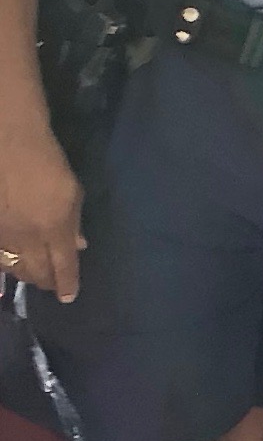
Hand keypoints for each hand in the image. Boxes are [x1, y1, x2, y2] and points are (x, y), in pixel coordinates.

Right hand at [0, 126, 85, 303]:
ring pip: (12, 267)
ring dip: (25, 274)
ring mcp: (3, 234)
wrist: (8, 143)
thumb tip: (78, 247)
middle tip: (52, 284)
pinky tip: (11, 262)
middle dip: (46, 282)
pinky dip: (5, 263)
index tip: (68, 297)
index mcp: (54, 228)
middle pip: (36, 272)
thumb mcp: (72, 192)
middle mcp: (27, 237)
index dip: (66, 284)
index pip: (62, 266)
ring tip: (34, 274)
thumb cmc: (48, 163)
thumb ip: (74, 223)